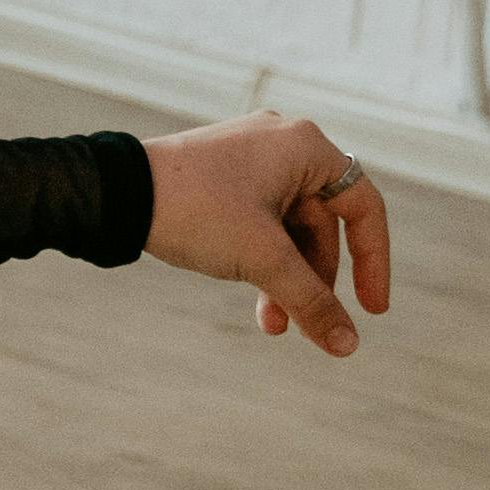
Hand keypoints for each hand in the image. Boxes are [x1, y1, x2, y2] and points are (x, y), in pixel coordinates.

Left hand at [138, 116, 393, 356]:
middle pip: (323, 226)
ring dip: (285, 280)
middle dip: (313, 282)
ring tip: (273, 325)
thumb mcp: (261, 259)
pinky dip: (261, 261)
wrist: (115, 193)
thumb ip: (310, 300)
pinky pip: (260, 224)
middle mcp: (284, 145)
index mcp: (306, 147)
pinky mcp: (224, 178)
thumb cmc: (195, 210)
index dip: (374, 262)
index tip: (372, 310)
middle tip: (307, 329)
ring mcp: (251, 159)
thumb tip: (347, 344)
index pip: (363, 207)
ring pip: (289, 231)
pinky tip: (256, 301)